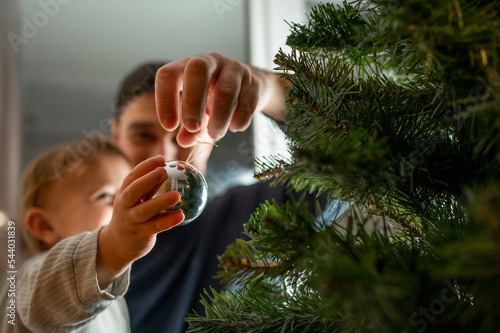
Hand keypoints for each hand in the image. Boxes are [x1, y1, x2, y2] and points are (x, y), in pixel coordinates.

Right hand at [97, 155, 183, 287]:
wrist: (116, 245)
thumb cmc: (131, 216)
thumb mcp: (136, 200)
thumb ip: (149, 188)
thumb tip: (168, 169)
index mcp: (123, 194)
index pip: (132, 177)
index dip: (145, 166)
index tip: (161, 158)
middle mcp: (124, 206)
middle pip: (133, 191)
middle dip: (147, 180)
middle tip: (163, 171)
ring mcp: (131, 221)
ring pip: (145, 211)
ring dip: (161, 202)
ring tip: (177, 195)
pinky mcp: (139, 235)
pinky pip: (155, 227)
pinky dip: (168, 221)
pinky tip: (181, 215)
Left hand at [155, 52, 286, 146]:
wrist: (250, 88)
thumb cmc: (215, 97)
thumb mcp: (198, 112)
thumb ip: (189, 128)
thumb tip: (184, 141)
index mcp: (188, 66)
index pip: (169, 74)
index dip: (165, 99)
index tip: (169, 126)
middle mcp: (210, 61)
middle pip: (198, 70)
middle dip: (193, 102)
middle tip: (192, 128)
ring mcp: (233, 69)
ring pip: (225, 90)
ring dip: (218, 118)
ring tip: (214, 135)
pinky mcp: (253, 82)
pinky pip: (247, 101)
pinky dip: (239, 118)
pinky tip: (234, 127)